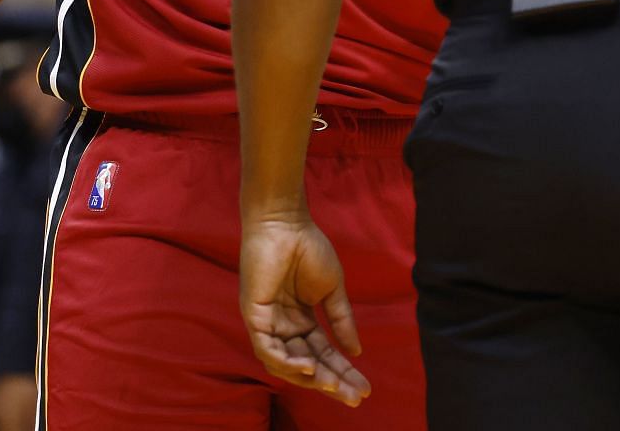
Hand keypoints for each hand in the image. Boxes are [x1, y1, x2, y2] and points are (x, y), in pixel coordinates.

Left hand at [238, 214, 370, 406]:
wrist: (286, 223)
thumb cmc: (308, 248)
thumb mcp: (333, 289)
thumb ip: (342, 320)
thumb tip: (357, 352)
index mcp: (302, 320)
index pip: (324, 353)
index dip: (343, 371)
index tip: (365, 388)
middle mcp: (284, 327)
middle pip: (307, 364)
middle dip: (331, 382)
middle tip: (354, 396)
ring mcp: (268, 323)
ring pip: (285, 364)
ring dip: (310, 378)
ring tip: (333, 384)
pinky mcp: (253, 316)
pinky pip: (267, 349)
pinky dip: (286, 362)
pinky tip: (309, 368)